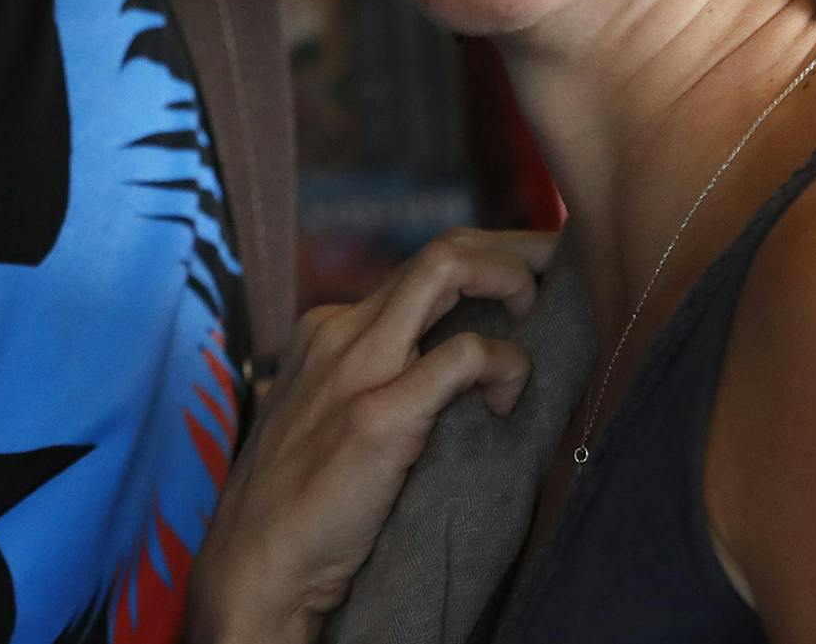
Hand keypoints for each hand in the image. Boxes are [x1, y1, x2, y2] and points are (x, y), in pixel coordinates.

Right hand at [187, 228, 556, 643]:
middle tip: (561, 278)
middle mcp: (341, 330)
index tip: (532, 282)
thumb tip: (444, 373)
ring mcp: (357, 367)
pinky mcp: (378, 416)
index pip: (422, 267)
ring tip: (538, 319)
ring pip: (447, 267)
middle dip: (517, 252)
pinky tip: (510, 401)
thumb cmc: (300, 504)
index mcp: (329, 328)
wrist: (254, 565)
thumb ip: (373, 382)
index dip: (488, 264)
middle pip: (442, 250)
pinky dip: (505, 365)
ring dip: (512, 280)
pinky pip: (464, 357)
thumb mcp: (328, 415)